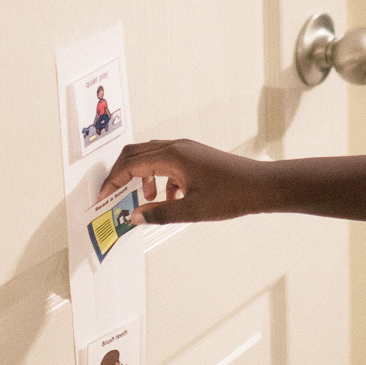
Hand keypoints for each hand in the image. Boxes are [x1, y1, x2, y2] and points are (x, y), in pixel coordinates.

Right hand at [97, 139, 271, 223]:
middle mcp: (177, 147)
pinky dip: (161, 180)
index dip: (113, 181)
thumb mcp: (192, 211)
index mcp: (173, 156)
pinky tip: (171, 200)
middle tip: (112, 195)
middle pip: (136, 154)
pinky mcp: (195, 157)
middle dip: (121, 175)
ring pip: (152, 158)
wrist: (262, 186)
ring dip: (142, 178)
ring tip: (148, 202)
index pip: (130, 164)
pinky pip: (168, 163)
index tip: (103, 196)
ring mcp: (187, 150)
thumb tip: (134, 217)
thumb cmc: (232, 195)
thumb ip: (159, 214)